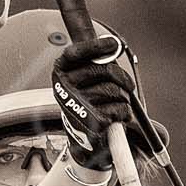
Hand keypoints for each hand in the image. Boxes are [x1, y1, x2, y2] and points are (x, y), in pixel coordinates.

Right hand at [51, 37, 155, 168]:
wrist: (83, 141)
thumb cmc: (86, 105)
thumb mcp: (83, 80)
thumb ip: (93, 61)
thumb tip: (113, 44)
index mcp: (60, 73)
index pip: (77, 52)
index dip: (97, 46)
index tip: (114, 44)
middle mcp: (64, 88)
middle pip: (106, 70)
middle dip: (122, 78)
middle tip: (126, 86)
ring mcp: (77, 105)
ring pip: (116, 90)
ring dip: (122, 98)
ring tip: (114, 105)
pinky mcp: (93, 122)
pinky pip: (121, 108)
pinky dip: (124, 113)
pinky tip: (114, 117)